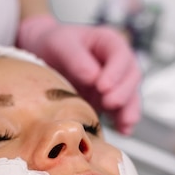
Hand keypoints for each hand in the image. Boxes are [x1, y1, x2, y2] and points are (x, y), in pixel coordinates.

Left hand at [17, 14, 141, 134]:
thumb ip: (76, 59)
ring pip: (130, 96)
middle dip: (123, 92)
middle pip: (131, 77)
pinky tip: (123, 131)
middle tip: (108, 103)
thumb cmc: (54, 43)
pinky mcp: (107, 100)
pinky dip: (123, 121)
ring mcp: (114, 83)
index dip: (115, 72)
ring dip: (129, 110)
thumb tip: (92, 77)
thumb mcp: (61, 44)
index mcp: (109, 43)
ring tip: (124, 123)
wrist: (43, 55)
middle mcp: (116, 63)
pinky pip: (120, 111)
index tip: (102, 86)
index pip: (121, 56)